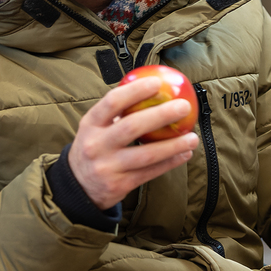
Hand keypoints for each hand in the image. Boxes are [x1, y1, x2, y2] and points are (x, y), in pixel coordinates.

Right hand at [69, 76, 200, 209]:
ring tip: (192, 138)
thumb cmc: (95, 146)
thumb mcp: (95, 126)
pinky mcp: (119, 185)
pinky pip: (150, 172)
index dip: (135, 91)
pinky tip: (184, 154)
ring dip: (173, 145)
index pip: (112, 102)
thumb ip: (117, 110)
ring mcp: (107, 167)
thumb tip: (152, 87)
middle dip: (161, 115)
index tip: (157, 83)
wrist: (78, 186)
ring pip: (146, 155)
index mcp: (90, 124)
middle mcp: (96, 145)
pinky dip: (170, 162)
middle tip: (184, 107)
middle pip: (131, 127)